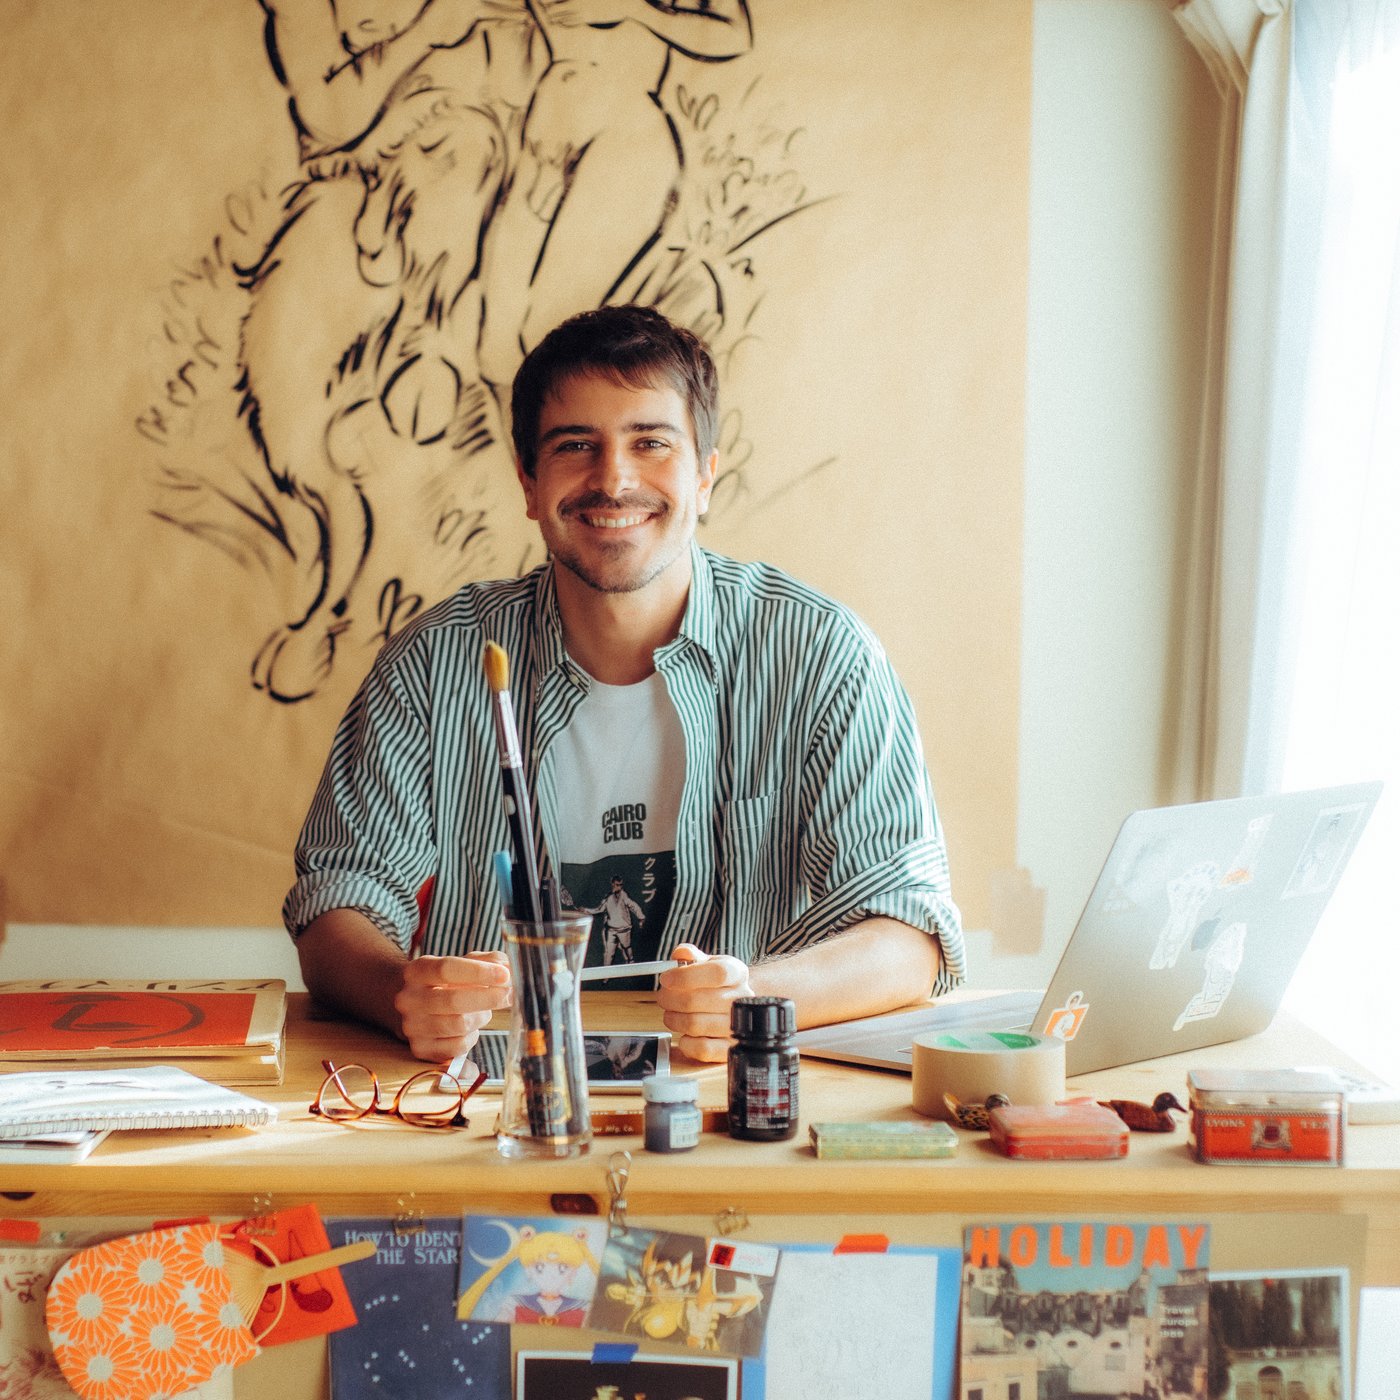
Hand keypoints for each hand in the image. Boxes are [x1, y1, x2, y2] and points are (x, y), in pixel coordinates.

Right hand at [395, 952, 511, 1061]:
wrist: (417, 1004)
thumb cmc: (448, 981)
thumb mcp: (464, 963)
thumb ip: (489, 962)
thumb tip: (509, 971)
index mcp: (417, 971)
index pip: (446, 969)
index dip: (479, 972)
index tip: (504, 974)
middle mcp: (409, 999)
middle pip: (453, 1001)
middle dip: (488, 998)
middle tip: (508, 995)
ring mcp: (412, 1026)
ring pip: (459, 1025)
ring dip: (481, 1017)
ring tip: (485, 1011)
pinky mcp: (421, 1049)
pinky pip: (457, 1047)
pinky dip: (472, 1037)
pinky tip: (471, 1028)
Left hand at [656, 943, 753, 1061]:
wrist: (736, 1005)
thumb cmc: (717, 984)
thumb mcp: (707, 963)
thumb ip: (691, 956)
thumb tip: (681, 953)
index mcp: (737, 973)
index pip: (717, 973)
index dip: (686, 976)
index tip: (666, 978)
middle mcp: (741, 999)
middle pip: (697, 1000)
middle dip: (670, 999)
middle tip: (662, 997)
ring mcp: (738, 1026)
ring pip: (695, 1024)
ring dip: (674, 1019)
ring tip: (671, 1014)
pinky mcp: (730, 1049)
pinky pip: (703, 1049)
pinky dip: (686, 1042)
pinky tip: (685, 1033)